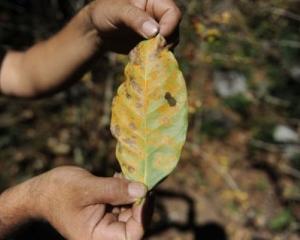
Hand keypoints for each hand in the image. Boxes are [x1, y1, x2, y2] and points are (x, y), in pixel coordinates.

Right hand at [32, 166, 149, 239]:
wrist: (42, 191)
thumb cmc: (58, 191)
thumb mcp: (87, 188)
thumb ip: (115, 190)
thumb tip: (143, 189)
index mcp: (96, 237)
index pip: (130, 235)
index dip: (143, 216)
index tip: (147, 192)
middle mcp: (103, 233)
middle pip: (134, 223)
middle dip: (141, 200)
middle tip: (142, 178)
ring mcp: (105, 222)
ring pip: (131, 211)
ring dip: (133, 193)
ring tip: (128, 175)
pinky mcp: (105, 212)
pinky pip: (122, 203)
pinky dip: (125, 190)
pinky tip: (119, 177)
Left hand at [87, 0, 181, 51]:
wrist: (96, 30)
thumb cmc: (104, 13)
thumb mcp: (117, 12)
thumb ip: (135, 19)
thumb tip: (154, 32)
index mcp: (154, 0)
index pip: (172, 13)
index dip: (169, 26)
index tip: (159, 38)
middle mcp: (158, 14)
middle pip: (173, 29)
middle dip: (165, 41)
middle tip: (152, 50)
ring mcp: (155, 30)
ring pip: (169, 42)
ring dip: (159, 51)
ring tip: (145, 54)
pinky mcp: (151, 43)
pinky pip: (159, 52)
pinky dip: (154, 57)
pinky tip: (143, 58)